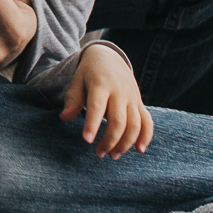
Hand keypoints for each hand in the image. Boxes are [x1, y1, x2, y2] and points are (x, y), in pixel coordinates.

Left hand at [60, 44, 153, 158]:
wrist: (110, 57)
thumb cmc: (89, 72)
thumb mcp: (77, 80)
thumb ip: (72, 99)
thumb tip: (64, 118)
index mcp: (101, 85)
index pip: (97, 106)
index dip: (92, 124)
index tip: (87, 140)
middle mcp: (119, 92)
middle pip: (118, 121)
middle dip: (109, 140)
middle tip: (98, 153)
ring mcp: (132, 98)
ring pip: (135, 125)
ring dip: (125, 143)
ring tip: (113, 155)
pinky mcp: (140, 103)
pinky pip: (147, 121)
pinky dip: (146, 136)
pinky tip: (140, 150)